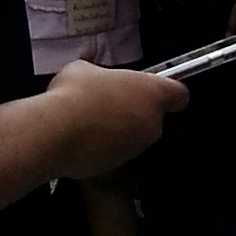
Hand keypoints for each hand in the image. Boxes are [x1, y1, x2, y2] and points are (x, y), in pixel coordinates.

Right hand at [39, 56, 186, 179]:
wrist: (57, 133)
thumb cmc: (75, 93)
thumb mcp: (86, 68)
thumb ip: (104, 76)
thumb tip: (98, 81)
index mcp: (152, 93)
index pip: (179, 94)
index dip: (167, 91)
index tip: (152, 89)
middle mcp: (152, 123)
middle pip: (154, 117)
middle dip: (136, 111)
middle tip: (110, 102)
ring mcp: (137, 148)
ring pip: (135, 136)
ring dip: (120, 130)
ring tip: (92, 121)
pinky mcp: (120, 167)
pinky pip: (118, 153)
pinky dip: (107, 147)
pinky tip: (85, 139)